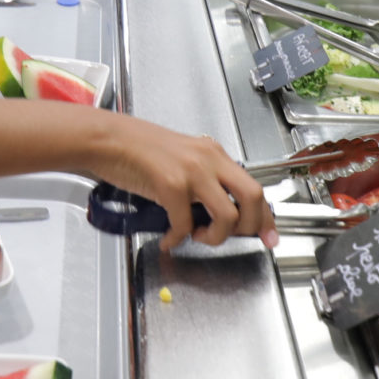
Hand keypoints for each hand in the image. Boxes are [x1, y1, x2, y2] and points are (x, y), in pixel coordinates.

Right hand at [88, 117, 273, 251]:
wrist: (107, 139)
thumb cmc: (137, 150)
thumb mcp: (181, 160)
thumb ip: (202, 180)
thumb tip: (217, 212)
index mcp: (214, 154)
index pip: (254, 187)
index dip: (266, 217)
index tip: (270, 236)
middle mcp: (209, 159)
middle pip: (252, 197)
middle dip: (250, 226)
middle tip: (234, 238)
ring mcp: (192, 171)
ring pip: (227, 216)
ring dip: (215, 237)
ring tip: (196, 235)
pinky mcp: (171, 184)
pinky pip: (185, 224)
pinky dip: (177, 239)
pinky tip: (168, 239)